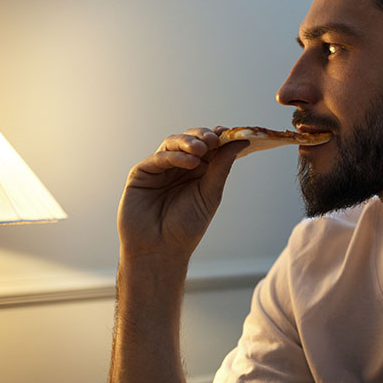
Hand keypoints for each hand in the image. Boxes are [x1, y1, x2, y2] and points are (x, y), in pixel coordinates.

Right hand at [117, 126, 247, 264]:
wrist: (160, 250)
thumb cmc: (186, 227)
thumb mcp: (210, 194)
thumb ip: (222, 167)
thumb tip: (241, 141)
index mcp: (198, 171)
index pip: (209, 146)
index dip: (218, 137)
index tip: (229, 132)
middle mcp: (179, 166)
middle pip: (191, 140)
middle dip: (203, 136)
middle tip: (214, 138)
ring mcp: (160, 168)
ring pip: (173, 143)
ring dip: (189, 142)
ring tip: (201, 148)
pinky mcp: (141, 173)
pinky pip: (158, 158)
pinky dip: (174, 156)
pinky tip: (189, 161)